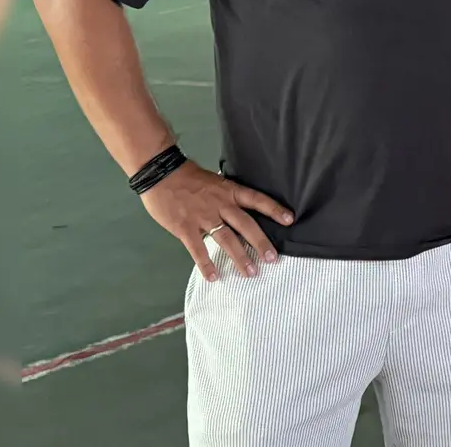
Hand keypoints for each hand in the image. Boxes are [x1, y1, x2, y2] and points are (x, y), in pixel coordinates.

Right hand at [139, 161, 293, 282]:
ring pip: (226, 239)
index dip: (274, 209)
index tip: (290, 220)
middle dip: (261, 242)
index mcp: (229, 191)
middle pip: (246, 225)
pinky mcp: (185, 228)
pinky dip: (206, 265)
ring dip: (239, 257)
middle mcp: (220, 204)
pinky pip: (198, 249)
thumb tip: (240, 209)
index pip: (256, 199)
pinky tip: (214, 277)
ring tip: (250, 273)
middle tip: (273, 258)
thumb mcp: (214, 182)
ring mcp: (203, 217)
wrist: (161, 174)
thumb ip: (227, 196)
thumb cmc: (187, 177)